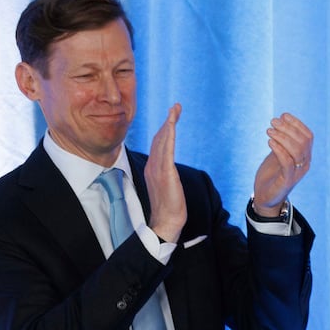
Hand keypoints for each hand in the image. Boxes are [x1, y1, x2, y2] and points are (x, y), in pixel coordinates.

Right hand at [145, 104, 186, 241]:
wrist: (166, 222)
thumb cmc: (169, 207)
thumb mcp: (167, 186)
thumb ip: (166, 175)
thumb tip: (169, 169)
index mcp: (154, 168)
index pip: (159, 144)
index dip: (165, 129)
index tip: (172, 117)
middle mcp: (153, 165)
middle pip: (160, 138)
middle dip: (168, 121)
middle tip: (176, 107)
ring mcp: (158, 169)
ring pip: (162, 141)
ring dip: (169, 124)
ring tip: (175, 110)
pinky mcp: (165, 173)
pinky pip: (166, 151)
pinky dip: (168, 136)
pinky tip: (171, 126)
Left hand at [252, 113, 313, 215]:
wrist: (266, 197)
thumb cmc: (272, 174)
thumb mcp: (278, 154)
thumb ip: (282, 141)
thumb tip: (281, 120)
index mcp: (305, 156)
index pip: (308, 136)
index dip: (297, 124)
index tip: (283, 115)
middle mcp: (305, 163)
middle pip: (303, 141)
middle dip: (288, 128)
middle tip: (272, 122)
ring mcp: (298, 172)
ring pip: (297, 150)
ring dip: (282, 137)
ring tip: (269, 131)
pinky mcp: (288, 180)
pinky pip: (287, 162)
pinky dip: (279, 150)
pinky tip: (270, 142)